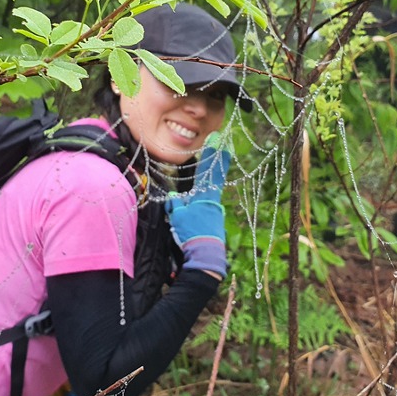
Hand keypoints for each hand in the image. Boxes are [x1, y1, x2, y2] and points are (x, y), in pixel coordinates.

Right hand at [165, 133, 230, 278]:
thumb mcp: (178, 216)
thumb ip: (175, 203)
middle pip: (215, 177)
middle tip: (224, 148)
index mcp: (205, 195)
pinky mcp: (215, 221)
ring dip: (208, 184)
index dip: (212, 154)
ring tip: (204, 177)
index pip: (209, 170)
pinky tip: (198, 204)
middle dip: (217, 162)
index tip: (217, 140)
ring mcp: (216, 210)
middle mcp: (214, 200)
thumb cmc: (191, 233)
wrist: (206, 255)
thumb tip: (172, 195)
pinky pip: (208, 204)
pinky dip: (204, 199)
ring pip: (210, 192)